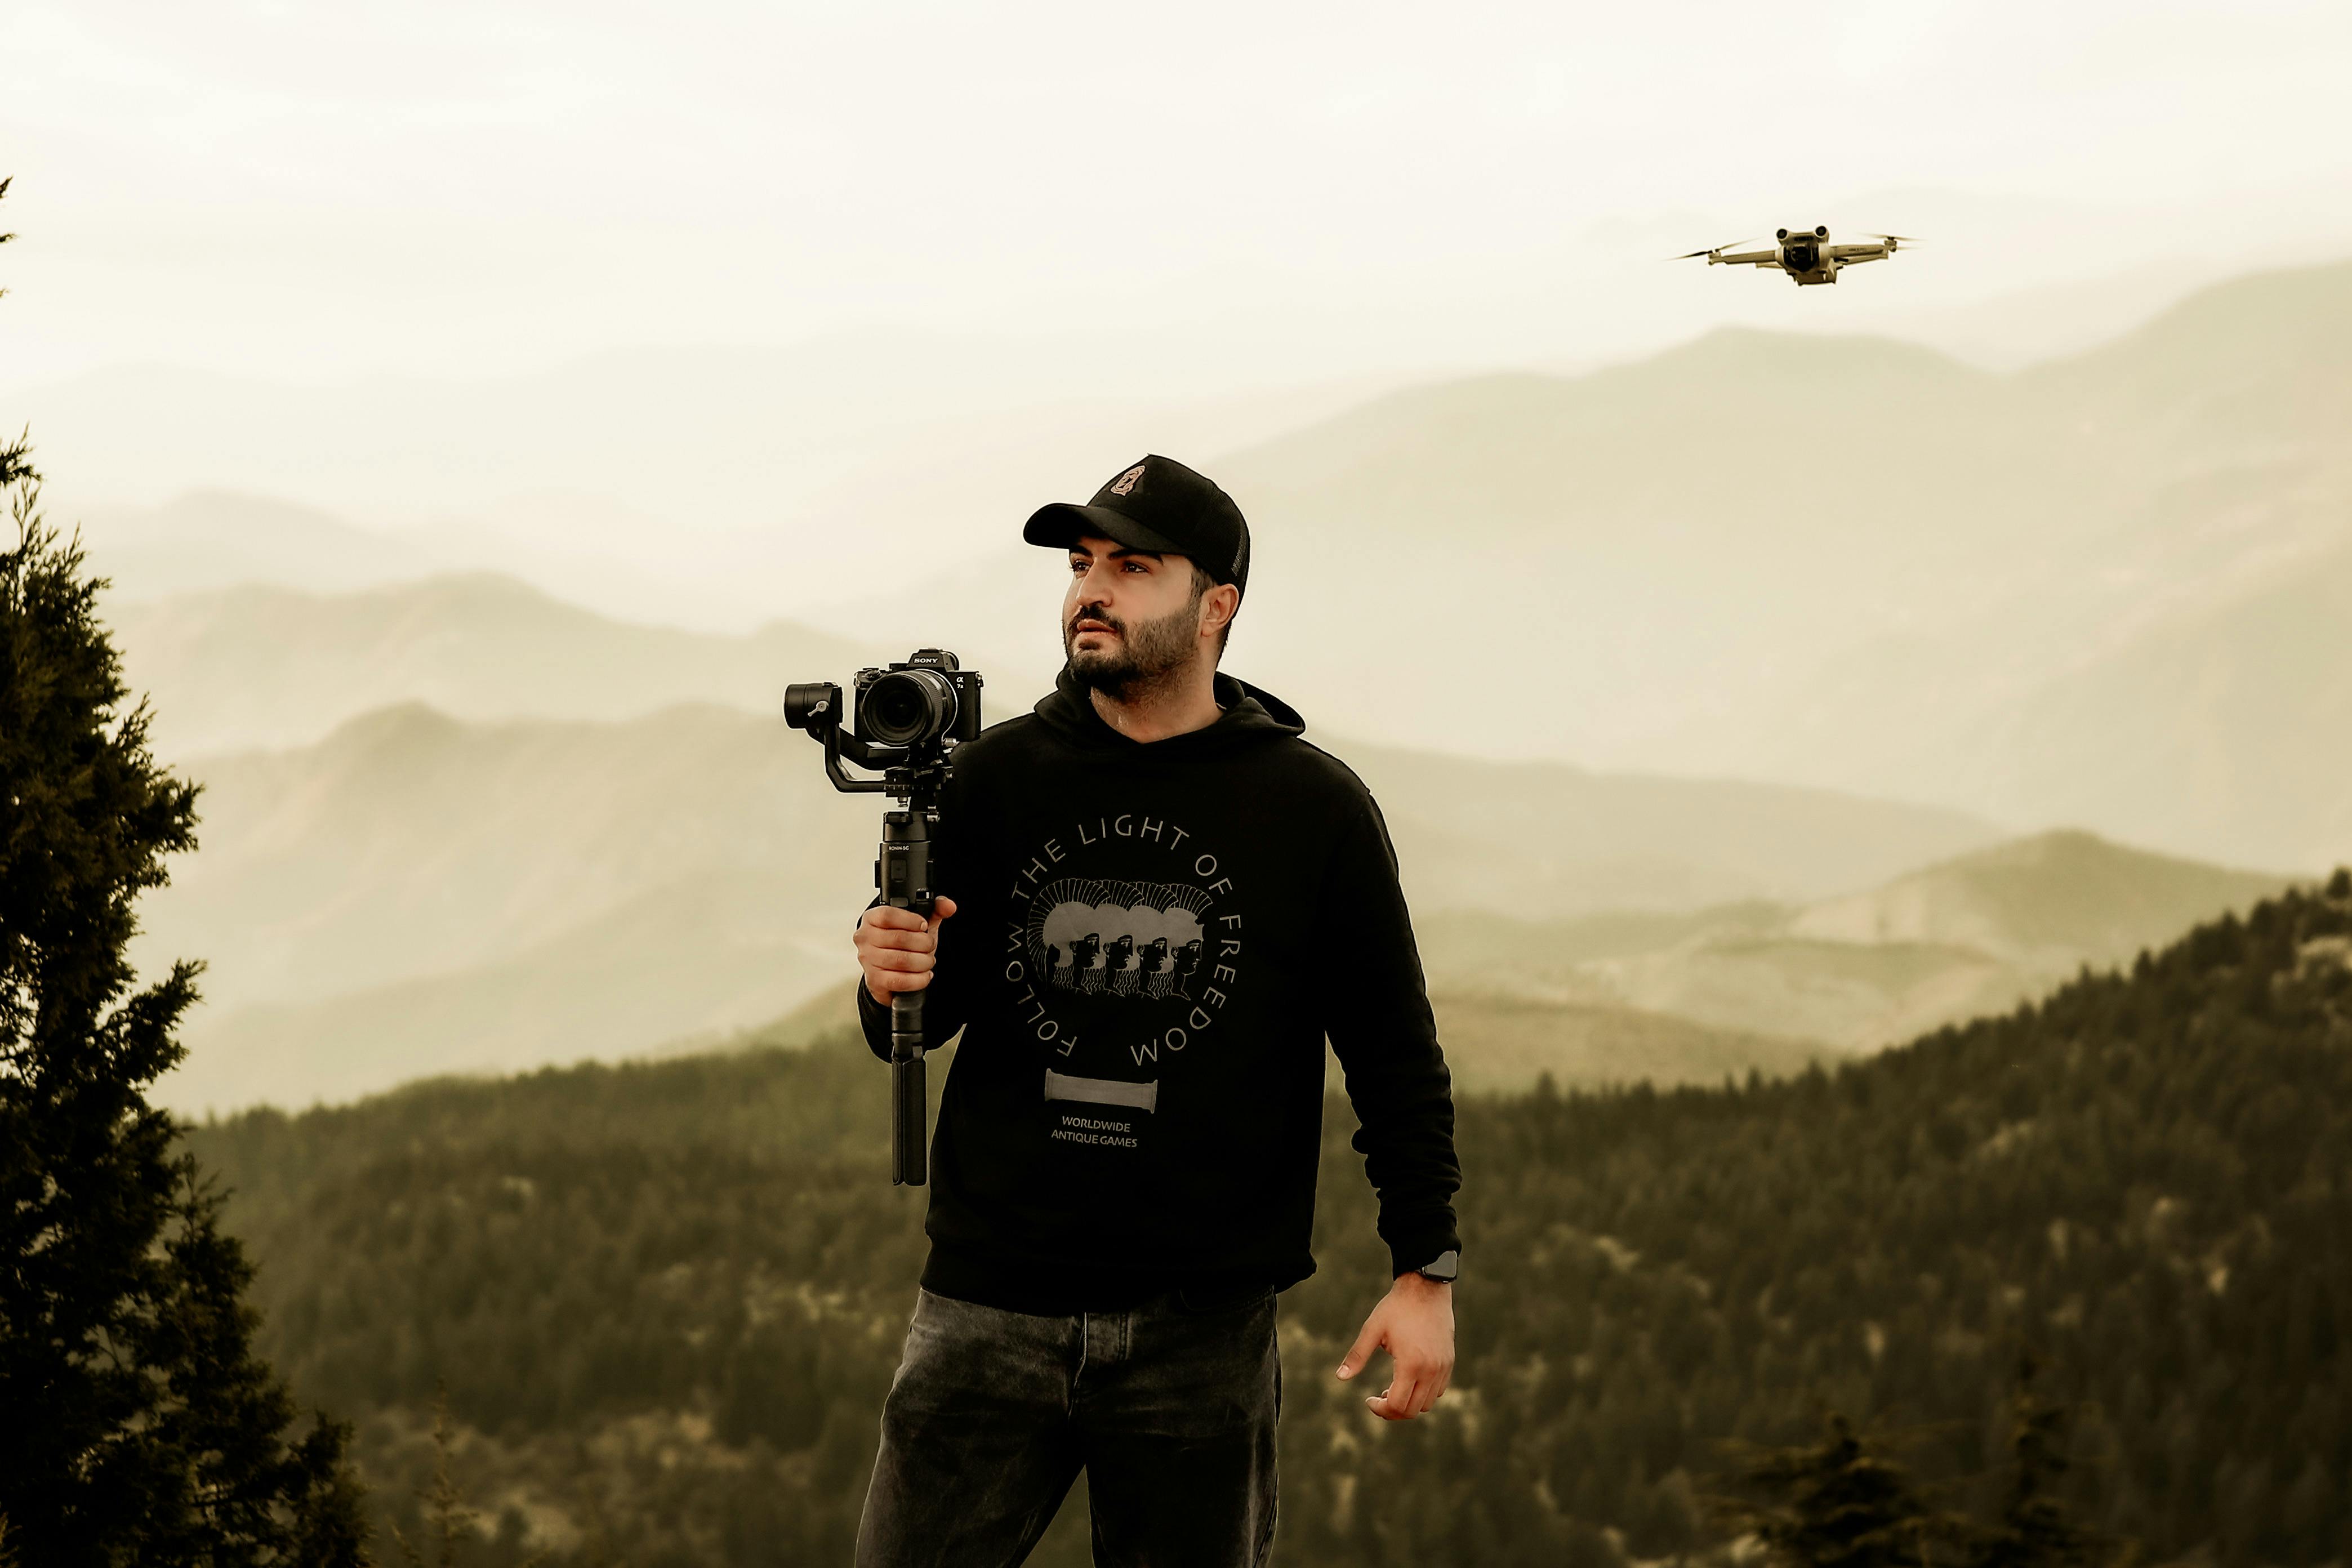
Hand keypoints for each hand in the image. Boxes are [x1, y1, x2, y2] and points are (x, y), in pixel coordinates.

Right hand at [855, 897, 957, 1005]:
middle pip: (899, 938)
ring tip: (928, 960)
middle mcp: (865, 938)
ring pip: (901, 960)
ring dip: (923, 962)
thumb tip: (949, 906)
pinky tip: (924, 975)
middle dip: (923, 943)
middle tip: (930, 946)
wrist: (890, 970)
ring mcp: (867, 960)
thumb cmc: (902, 944)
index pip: (888, 915)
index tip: (924, 926)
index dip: (911, 920)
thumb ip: (935, 910)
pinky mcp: (874, 980)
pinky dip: (919, 979)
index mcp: (872, 918)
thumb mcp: (918, 923)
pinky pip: (900, 981)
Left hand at [1336, 1272, 1453, 1420]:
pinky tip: (1409, 1379)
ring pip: (1427, 1404)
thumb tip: (1339, 1377)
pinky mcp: (1449, 1362)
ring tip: (1392, 1388)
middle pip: (1412, 1411)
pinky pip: (1438, 1391)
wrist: (1425, 1288)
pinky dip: (1423, 1394)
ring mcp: (1442, 1367)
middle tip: (1379, 1398)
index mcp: (1410, 1364)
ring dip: (1409, 1403)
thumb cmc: (1396, 1307)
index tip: (1369, 1399)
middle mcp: (1430, 1370)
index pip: (1397, 1405)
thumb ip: (1357, 1355)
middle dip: (1392, 1411)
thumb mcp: (1372, 1329)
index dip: (1380, 1409)